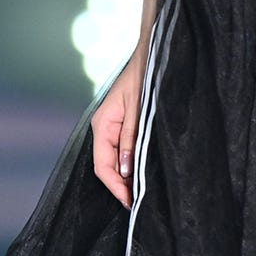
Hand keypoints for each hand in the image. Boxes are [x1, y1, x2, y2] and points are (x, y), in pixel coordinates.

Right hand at [91, 46, 146, 207]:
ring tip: (141, 192)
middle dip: (121, 185)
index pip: (102, 165)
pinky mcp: (125, 123)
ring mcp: (114, 125)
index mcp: (102, 124)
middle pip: (107, 165)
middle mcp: (104, 127)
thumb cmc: (145, 76)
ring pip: (116, 158)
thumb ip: (131, 138)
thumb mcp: (139, 109)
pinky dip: (131, 162)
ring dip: (127, 175)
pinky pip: (124, 148)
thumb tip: (124, 170)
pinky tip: (142, 170)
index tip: (130, 202)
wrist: (153, 52)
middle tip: (138, 202)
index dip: (115, 187)